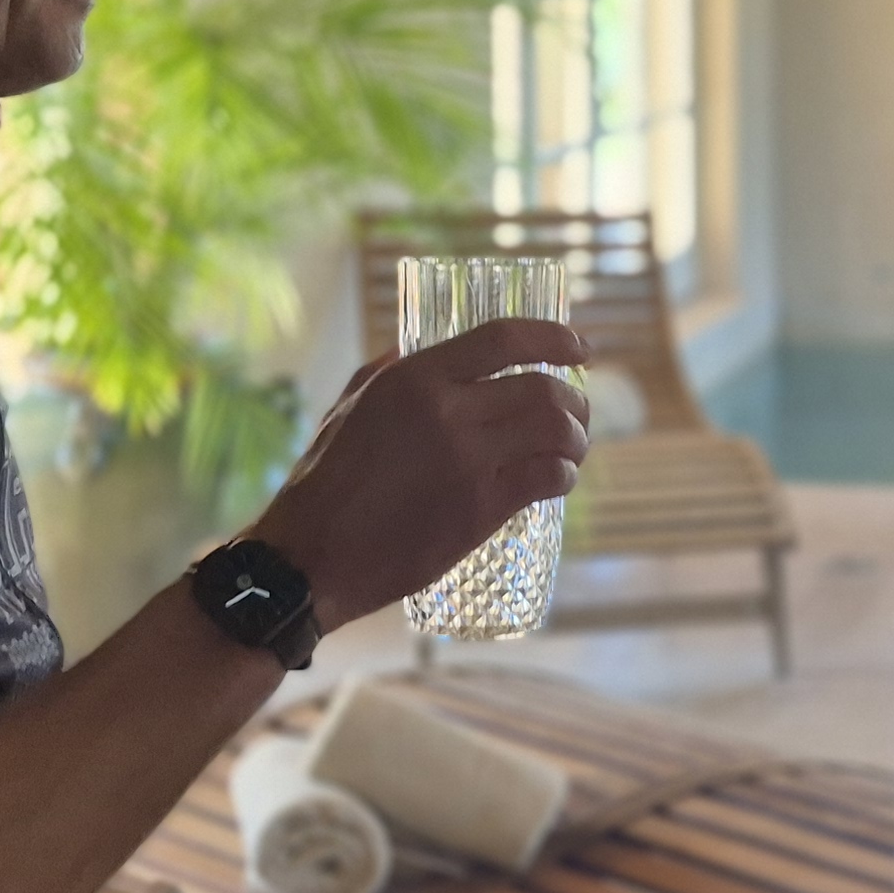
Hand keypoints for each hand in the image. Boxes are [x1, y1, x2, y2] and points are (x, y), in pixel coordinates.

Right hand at [253, 318, 591, 629]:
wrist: (313, 554)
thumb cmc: (323, 483)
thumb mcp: (347, 411)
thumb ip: (380, 373)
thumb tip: (405, 347)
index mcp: (416, 378)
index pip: (504, 339)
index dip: (553, 338)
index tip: (581, 348)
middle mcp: (447, 410)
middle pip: (543, 389)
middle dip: (574, 402)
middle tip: (578, 417)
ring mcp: (468, 459)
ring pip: (555, 432)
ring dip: (577, 439)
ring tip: (573, 449)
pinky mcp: (481, 506)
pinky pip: (546, 477)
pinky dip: (563, 475)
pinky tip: (557, 479)